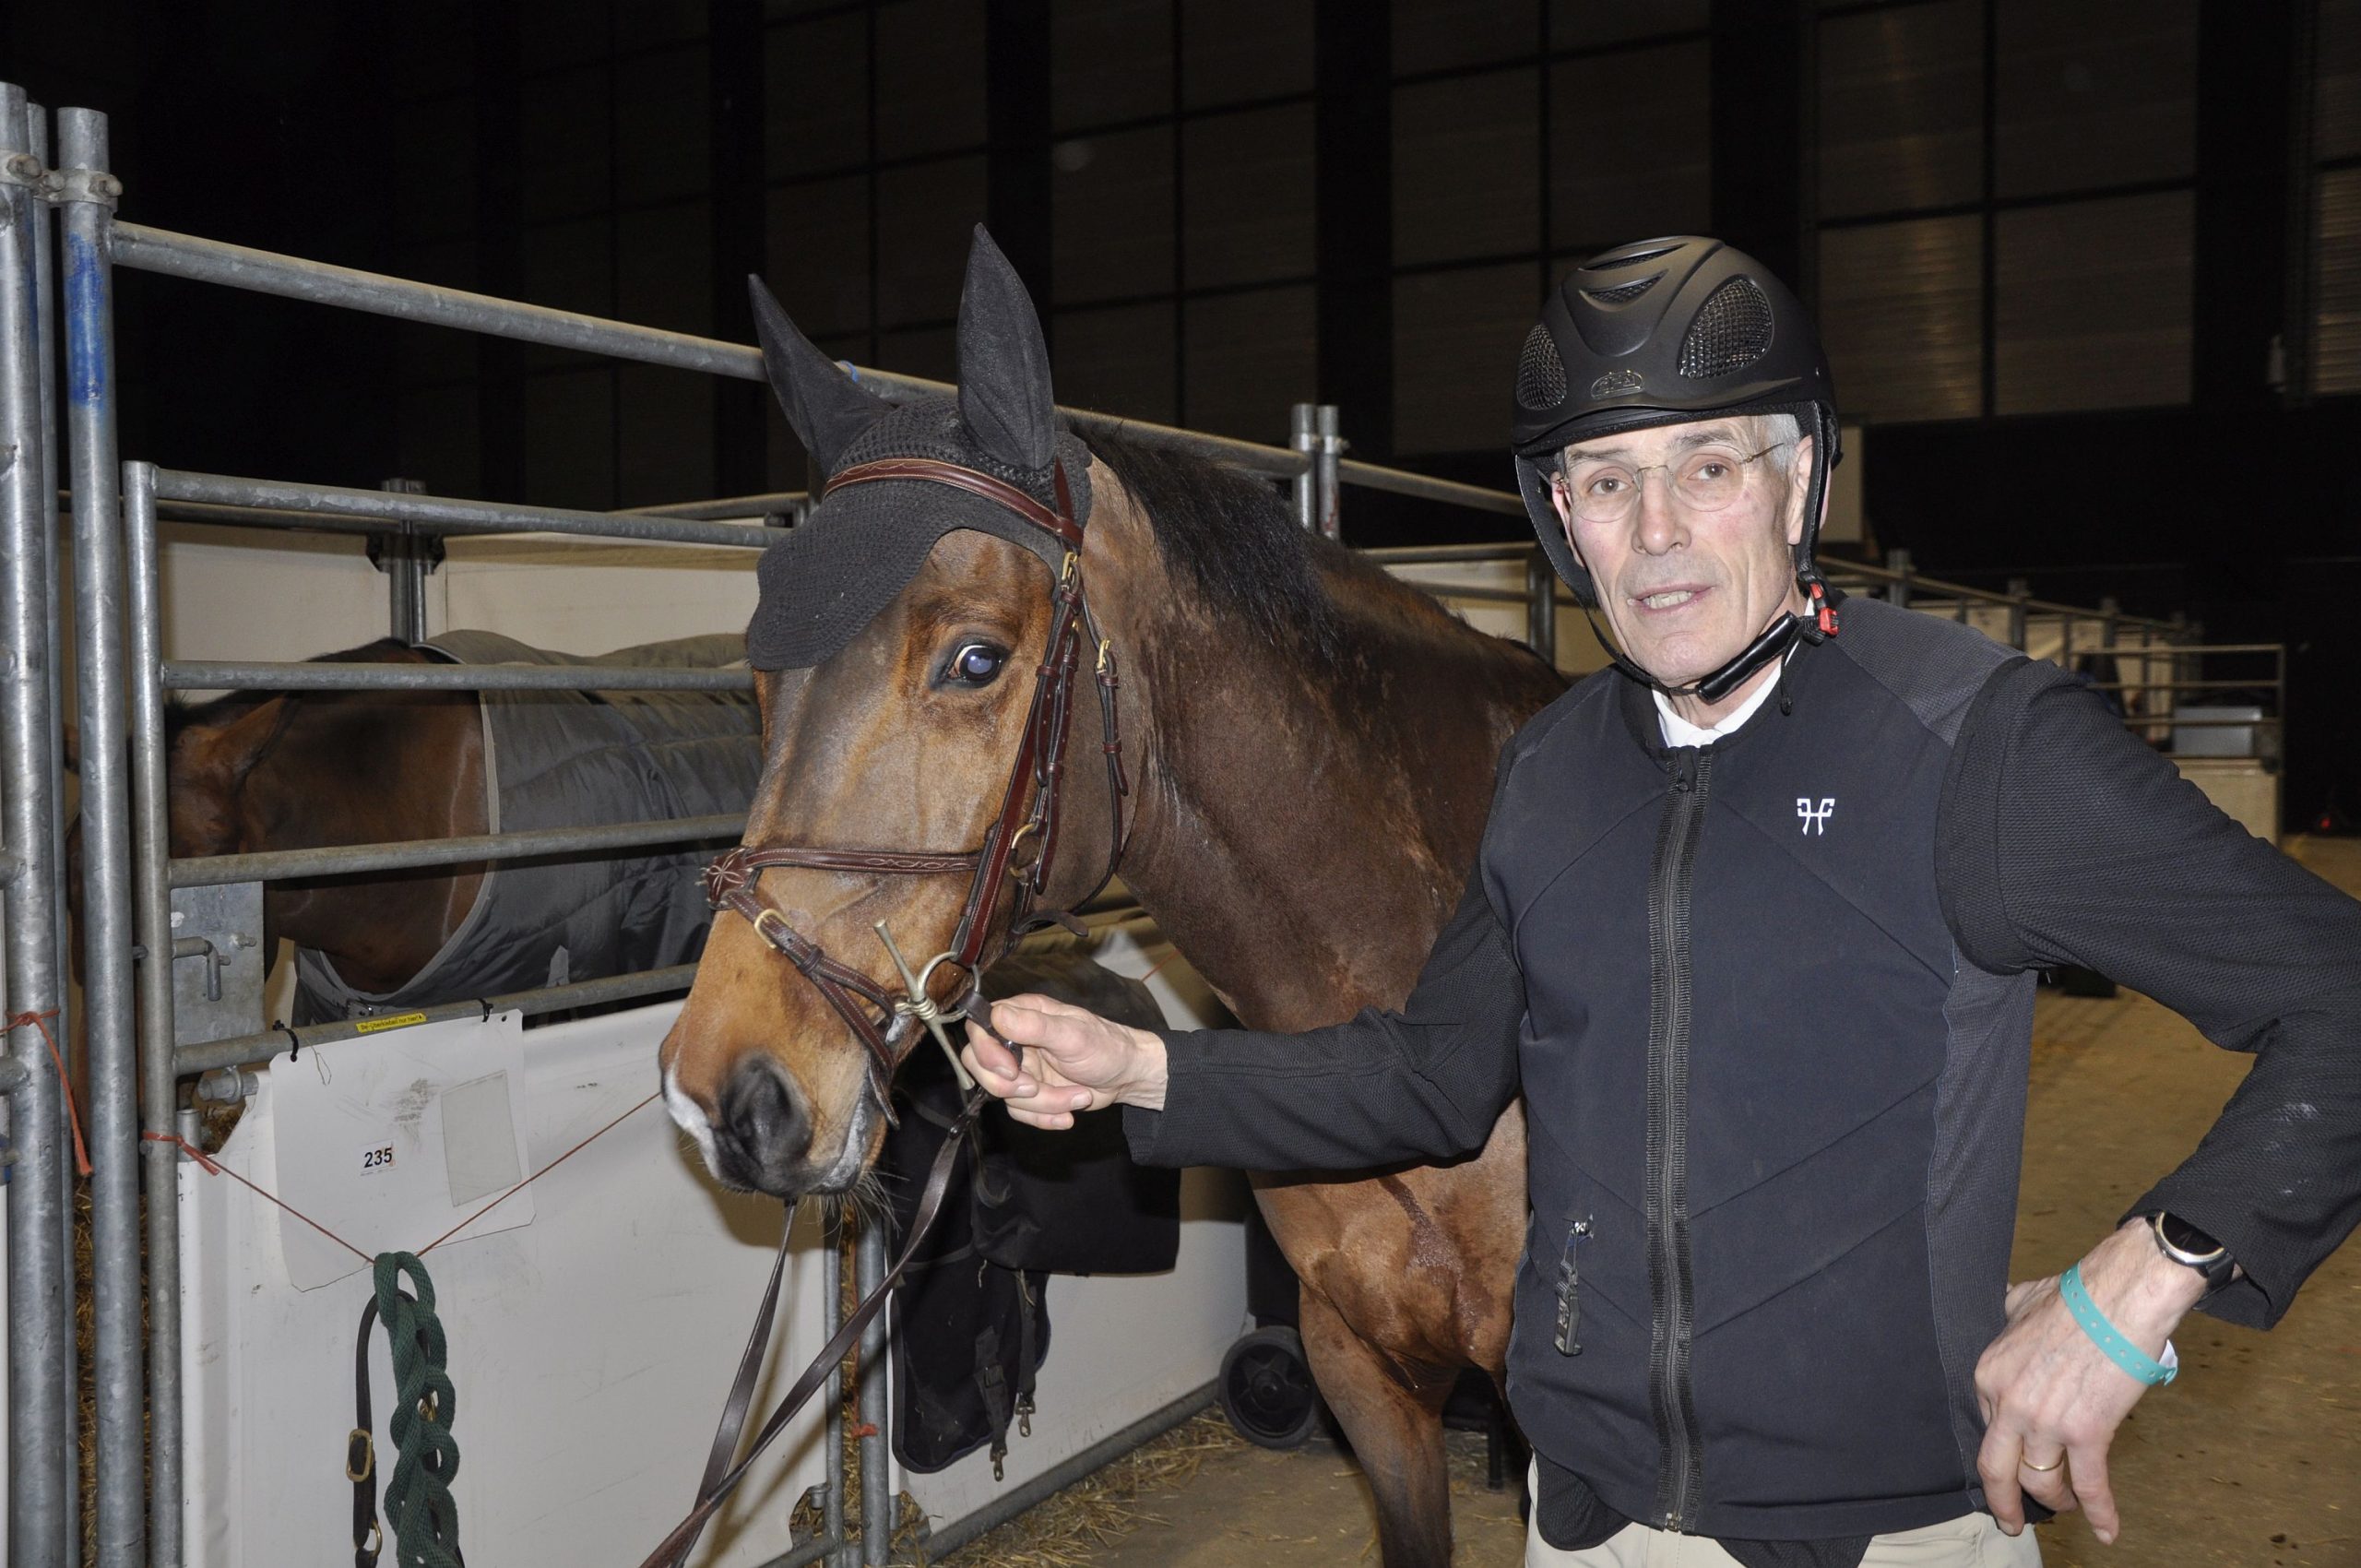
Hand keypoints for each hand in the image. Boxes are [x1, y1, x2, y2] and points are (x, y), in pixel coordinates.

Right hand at [960, 992, 1166, 1127]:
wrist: (1126, 1077)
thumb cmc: (1105, 1046)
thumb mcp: (1072, 1034)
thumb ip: (1034, 1026)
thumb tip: (997, 1015)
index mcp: (1022, 1015)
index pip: (979, 1030)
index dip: (986, 1053)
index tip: (1011, 1069)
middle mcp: (1015, 1040)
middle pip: (981, 1067)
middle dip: (1009, 1086)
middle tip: (1037, 1088)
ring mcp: (1021, 1068)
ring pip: (1005, 1095)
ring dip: (1043, 1104)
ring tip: (1077, 1095)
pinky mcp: (1030, 1093)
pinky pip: (1020, 1112)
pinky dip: (1046, 1117)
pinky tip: (1069, 1112)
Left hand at [1973, 1218, 2206, 1544]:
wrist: (2117, 1298)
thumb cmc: (2074, 1296)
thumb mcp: (2020, 1302)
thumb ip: (2008, 1316)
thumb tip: (2009, 1310)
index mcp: (1989, 1374)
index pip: (1988, 1427)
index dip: (2001, 1452)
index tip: (2010, 1466)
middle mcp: (2009, 1403)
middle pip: (1997, 1469)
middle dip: (2003, 1502)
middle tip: (2012, 1521)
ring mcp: (2046, 1421)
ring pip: (2042, 1481)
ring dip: (2056, 1501)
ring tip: (2066, 1507)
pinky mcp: (2087, 1432)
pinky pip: (2090, 1485)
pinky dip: (2100, 1514)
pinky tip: (2108, 1532)